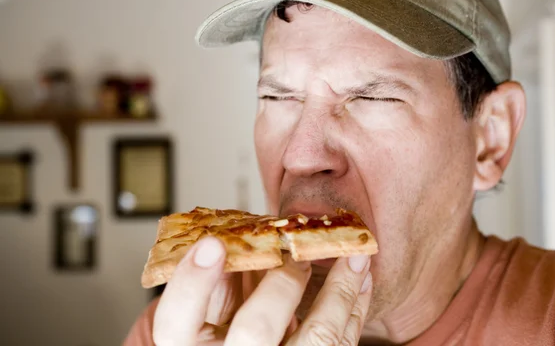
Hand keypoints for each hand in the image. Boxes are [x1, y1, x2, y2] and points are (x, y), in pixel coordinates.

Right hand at [152, 236, 372, 345]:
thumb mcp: (202, 317)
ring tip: (355, 258)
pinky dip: (355, 310)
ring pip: (316, 340)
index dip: (190, 283)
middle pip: (256, 331)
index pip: (174, 320)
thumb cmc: (223, 336)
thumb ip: (212, 285)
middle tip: (297, 253)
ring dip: (340, 292)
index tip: (212, 243)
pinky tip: (360, 282)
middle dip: (282, 285)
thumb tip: (236, 237)